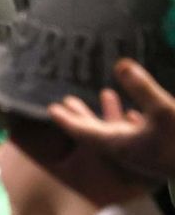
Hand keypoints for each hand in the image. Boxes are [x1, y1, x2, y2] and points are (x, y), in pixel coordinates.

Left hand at [48, 58, 174, 180]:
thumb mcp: (163, 110)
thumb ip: (142, 88)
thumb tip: (121, 64)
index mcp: (116, 144)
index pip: (83, 131)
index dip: (67, 119)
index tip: (51, 109)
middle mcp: (122, 149)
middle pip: (94, 130)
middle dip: (80, 114)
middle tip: (65, 101)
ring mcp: (138, 151)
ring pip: (117, 129)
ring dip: (107, 112)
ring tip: (105, 93)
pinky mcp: (153, 150)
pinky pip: (135, 133)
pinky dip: (128, 120)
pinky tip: (133, 113)